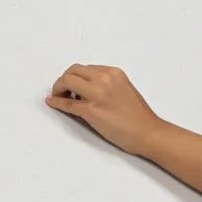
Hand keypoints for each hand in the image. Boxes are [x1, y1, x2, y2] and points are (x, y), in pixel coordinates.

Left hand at [46, 65, 162, 156]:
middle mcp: (104, 79)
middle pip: (73, 71)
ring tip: (59, 95)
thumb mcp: (124, 89)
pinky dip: (57, 102)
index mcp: (114, 73)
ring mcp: (97, 94)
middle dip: (64, 79)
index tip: (74, 86)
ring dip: (58, 88)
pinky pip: (68, 103)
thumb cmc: (140, 115)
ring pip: (67, 81)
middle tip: (63, 90)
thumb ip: (107, 83)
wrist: (149, 133)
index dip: (76, 77)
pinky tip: (52, 102)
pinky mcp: (91, 110)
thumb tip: (87, 86)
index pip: (86, 69)